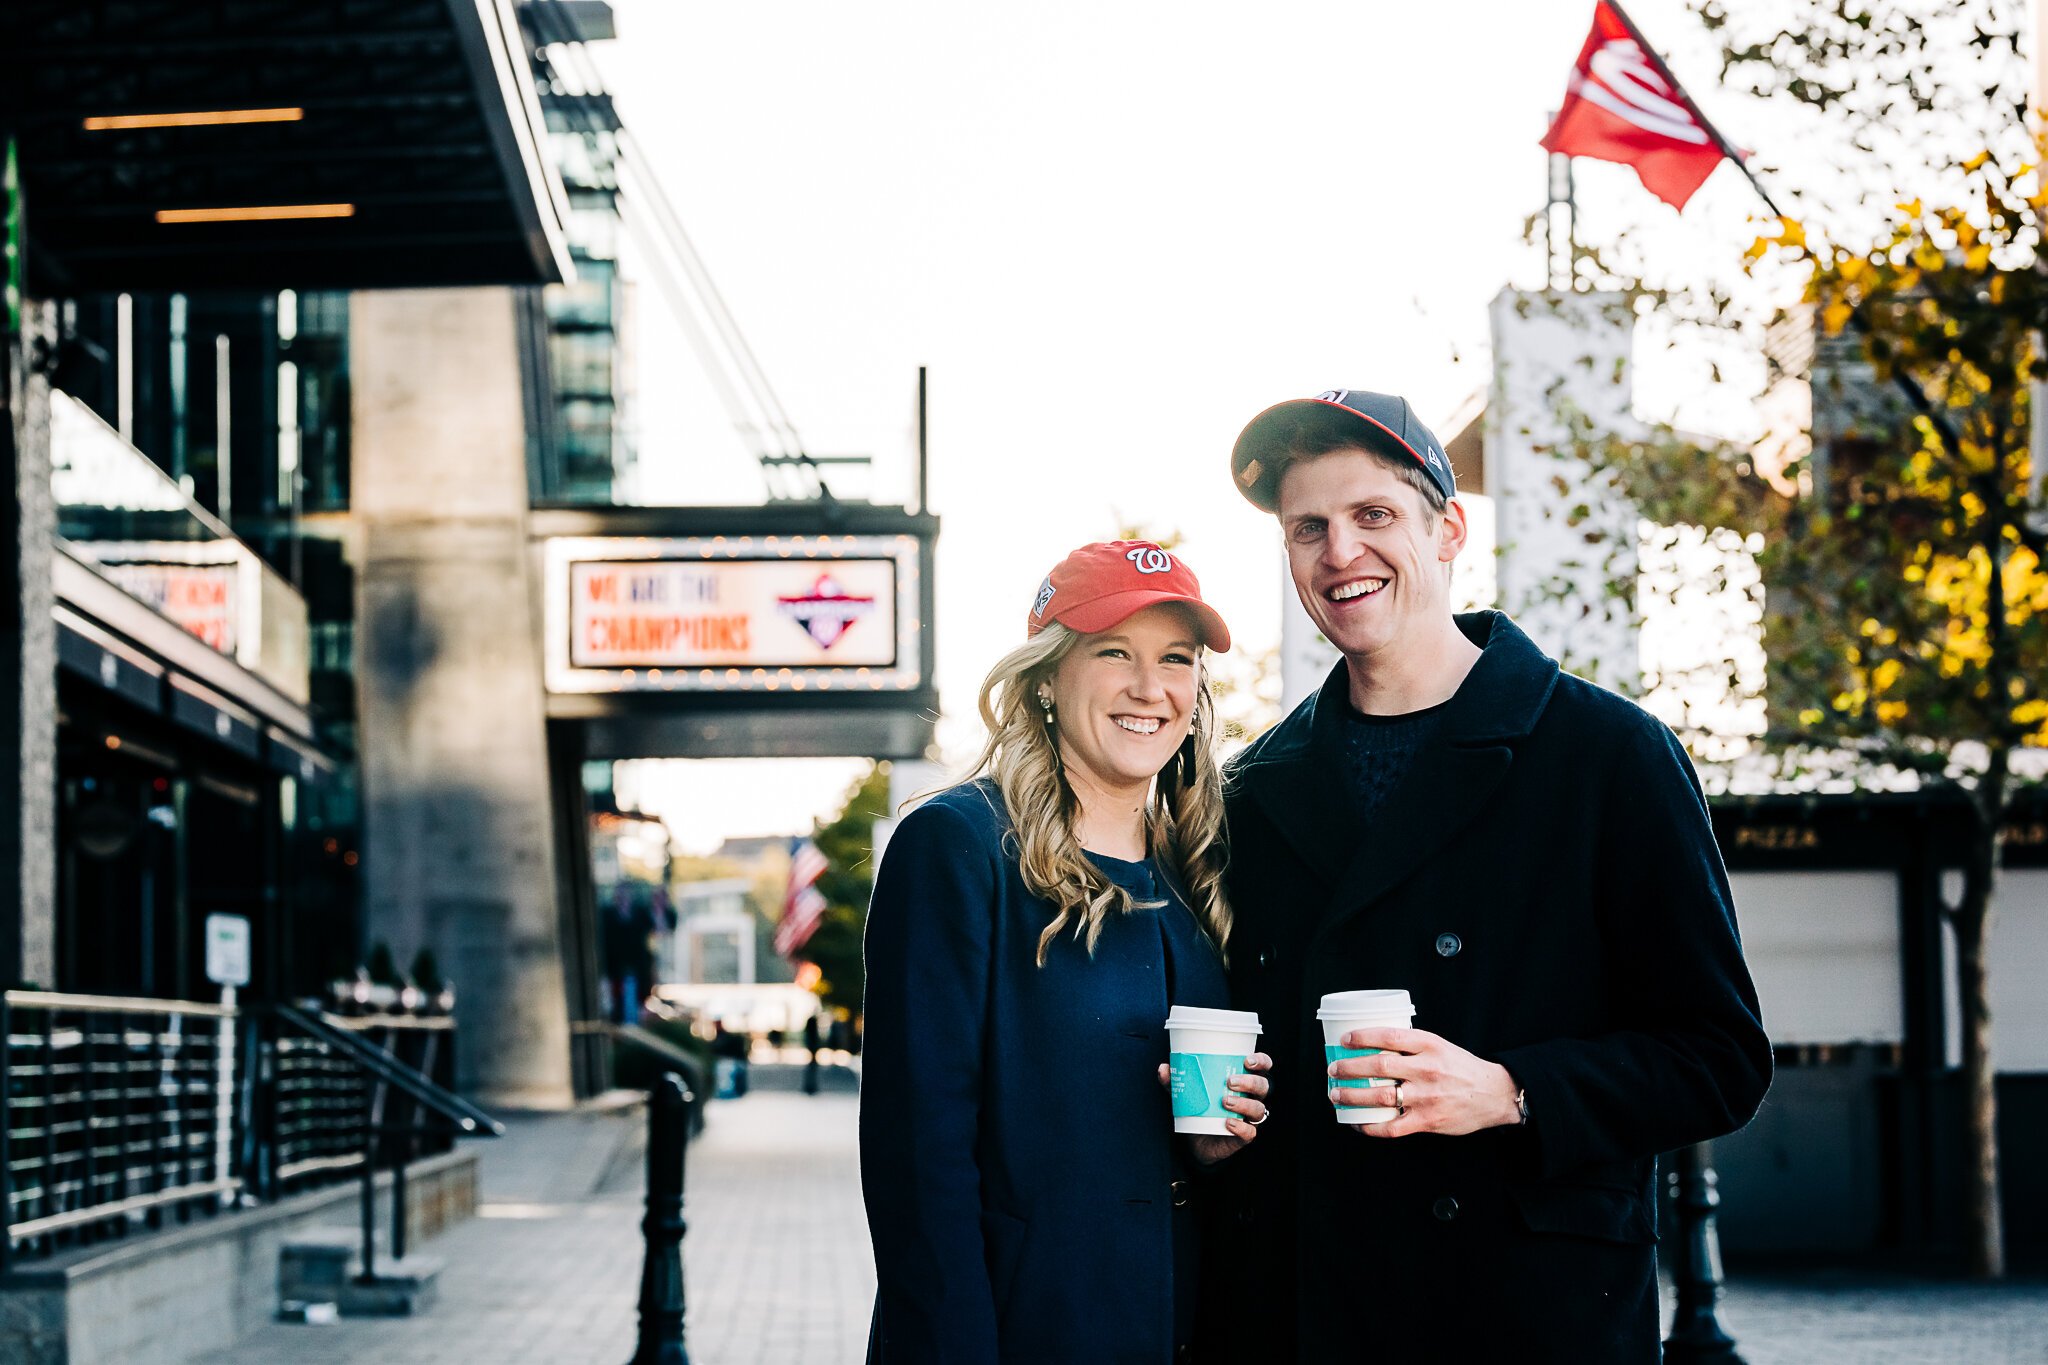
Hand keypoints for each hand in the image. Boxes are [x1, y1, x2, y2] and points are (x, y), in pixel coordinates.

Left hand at [1157, 1052, 1271, 1165]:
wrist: (1196, 1140)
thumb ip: (1175, 1080)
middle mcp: (1250, 1097)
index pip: (1263, 1067)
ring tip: (1225, 1101)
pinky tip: (1228, 1122)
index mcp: (1243, 1080)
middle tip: (1230, 1081)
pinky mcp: (1243, 1136)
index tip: (1248, 1060)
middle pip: (1263, 1085)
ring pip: (1259, 1108)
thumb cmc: (1199, 1107)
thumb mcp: (1186, 1091)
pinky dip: (1241, 1127)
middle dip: (1250, 1081)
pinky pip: (1250, 1132)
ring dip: (1245, 1103)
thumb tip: (1164, 1068)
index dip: (1262, 1061)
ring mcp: (1248, 1117)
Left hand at [1328, 1028, 1519, 1138]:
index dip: (1362, 1036)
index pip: (1388, 1036)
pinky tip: (1358, 1123)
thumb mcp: (1439, 1046)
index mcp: (1429, 1045)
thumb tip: (1373, 1045)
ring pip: (1380, 1096)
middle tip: (1333, 1070)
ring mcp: (1426, 1096)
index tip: (1344, 1040)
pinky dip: (1370, 1127)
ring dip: (1352, 1095)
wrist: (1493, 1094)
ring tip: (1336, 1094)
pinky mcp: (1427, 1120)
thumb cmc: (1461, 1068)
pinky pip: (1392, 1127)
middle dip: (1349, 1068)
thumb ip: (1411, 1045)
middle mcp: (1426, 1069)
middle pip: (1378, 1065)